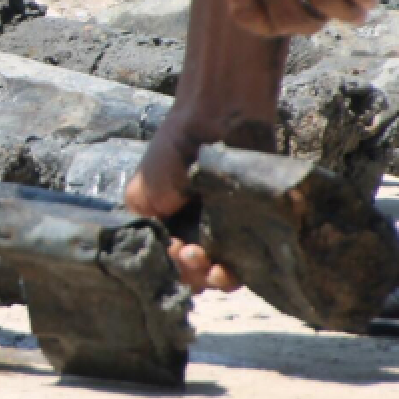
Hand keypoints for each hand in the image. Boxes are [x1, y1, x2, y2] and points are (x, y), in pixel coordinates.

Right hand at [126, 111, 274, 293]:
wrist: (217, 119)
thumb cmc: (173, 153)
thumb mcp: (140, 196)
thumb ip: (145, 230)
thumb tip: (163, 261)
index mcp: (170, 226)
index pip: (170, 265)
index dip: (173, 269)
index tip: (176, 252)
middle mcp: (199, 231)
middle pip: (198, 274)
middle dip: (194, 274)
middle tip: (193, 253)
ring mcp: (229, 230)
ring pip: (225, 272)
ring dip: (218, 279)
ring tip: (215, 267)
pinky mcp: (258, 226)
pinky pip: (254, 260)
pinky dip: (246, 269)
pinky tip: (235, 264)